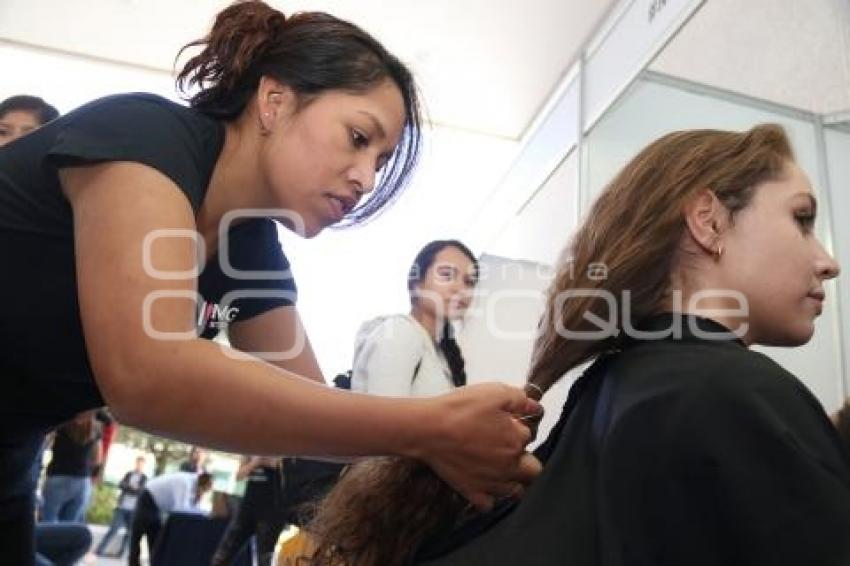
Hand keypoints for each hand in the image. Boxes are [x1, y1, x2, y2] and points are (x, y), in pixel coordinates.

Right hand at [417, 383, 542, 509]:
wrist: (428, 429)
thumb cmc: (459, 410)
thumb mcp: (493, 392)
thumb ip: (519, 398)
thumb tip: (535, 405)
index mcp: (516, 439)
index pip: (528, 435)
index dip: (517, 427)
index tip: (505, 423)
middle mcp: (509, 464)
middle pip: (533, 470)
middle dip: (526, 460)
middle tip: (509, 449)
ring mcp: (491, 481)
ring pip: (515, 491)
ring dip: (511, 480)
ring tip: (497, 468)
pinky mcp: (472, 491)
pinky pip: (488, 504)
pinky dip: (488, 497)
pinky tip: (481, 483)